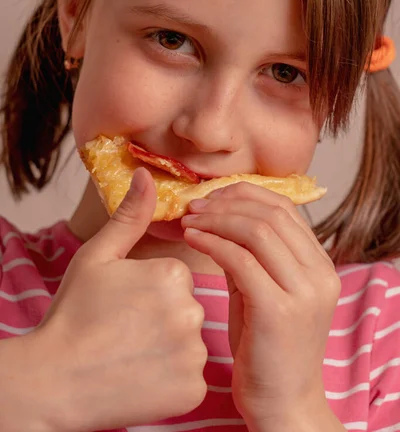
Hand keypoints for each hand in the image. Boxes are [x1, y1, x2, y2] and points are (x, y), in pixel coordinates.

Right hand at [32, 168, 206, 431]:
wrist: (54, 381)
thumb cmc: (74, 315)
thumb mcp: (98, 256)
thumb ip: (130, 216)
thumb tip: (147, 174)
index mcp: (173, 274)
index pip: (176, 278)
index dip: (148, 292)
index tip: (123, 306)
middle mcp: (192, 310)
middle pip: (185, 309)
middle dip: (162, 318)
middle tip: (125, 330)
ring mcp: (193, 353)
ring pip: (189, 343)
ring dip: (168, 348)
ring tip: (131, 354)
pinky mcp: (192, 391)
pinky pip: (190, 377)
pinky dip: (171, 380)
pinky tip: (142, 378)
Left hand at [181, 182, 340, 430]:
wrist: (281, 403)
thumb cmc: (265, 346)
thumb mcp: (264, 289)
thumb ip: (251, 254)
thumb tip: (218, 215)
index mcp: (320, 265)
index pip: (284, 207)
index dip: (244, 194)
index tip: (212, 197)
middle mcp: (319, 274)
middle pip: (271, 213)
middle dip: (226, 203)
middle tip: (194, 207)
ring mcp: (303, 292)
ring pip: (257, 231)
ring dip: (216, 220)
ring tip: (189, 222)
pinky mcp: (279, 311)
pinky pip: (240, 260)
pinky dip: (211, 243)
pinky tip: (192, 240)